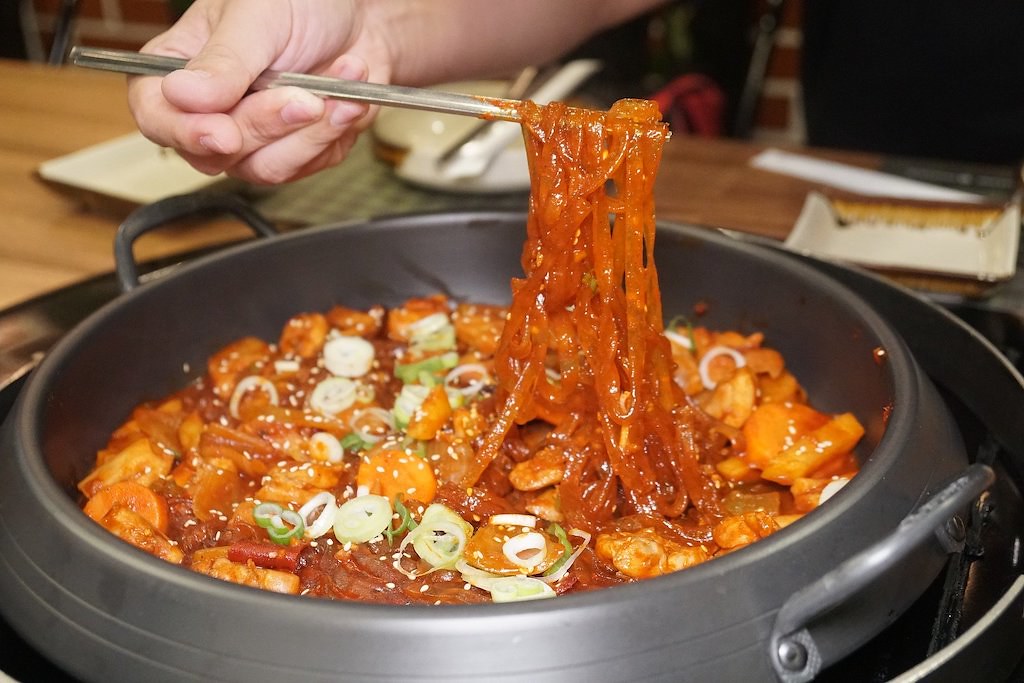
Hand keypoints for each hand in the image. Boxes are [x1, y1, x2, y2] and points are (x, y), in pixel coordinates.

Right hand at [128, 0, 392, 183]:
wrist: (358, 14)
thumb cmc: (301, 0)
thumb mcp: (257, 16)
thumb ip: (224, 60)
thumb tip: (182, 95)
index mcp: (179, 67)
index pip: (155, 115)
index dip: (185, 133)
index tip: (224, 135)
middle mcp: (211, 109)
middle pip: (219, 152)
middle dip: (269, 124)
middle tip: (305, 96)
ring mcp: (253, 135)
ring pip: (267, 167)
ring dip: (311, 133)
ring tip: (336, 91)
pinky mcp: (294, 149)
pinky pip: (308, 164)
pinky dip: (334, 133)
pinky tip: (347, 100)